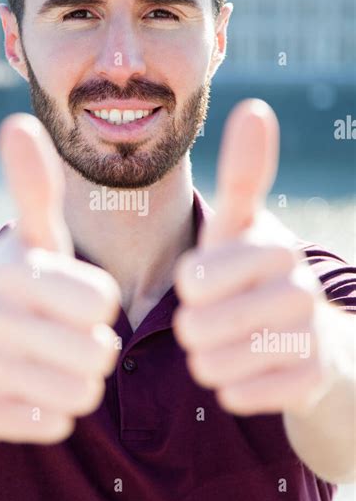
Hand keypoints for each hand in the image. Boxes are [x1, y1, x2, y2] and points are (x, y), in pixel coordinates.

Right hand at [0, 114, 120, 443]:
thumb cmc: (19, 292)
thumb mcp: (31, 241)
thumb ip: (34, 190)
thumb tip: (16, 123)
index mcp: (11, 270)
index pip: (100, 300)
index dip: (99, 304)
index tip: (77, 299)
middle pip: (96, 351)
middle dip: (94, 349)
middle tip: (69, 339)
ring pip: (80, 392)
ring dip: (80, 382)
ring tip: (54, 364)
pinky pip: (53, 423)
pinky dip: (55, 412)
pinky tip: (33, 391)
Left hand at [173, 99, 336, 417]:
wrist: (307, 337)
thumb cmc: (253, 274)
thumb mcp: (241, 227)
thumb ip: (244, 175)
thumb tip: (257, 107)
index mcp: (275, 246)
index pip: (197, 278)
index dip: (190, 286)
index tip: (203, 282)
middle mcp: (300, 289)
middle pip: (198, 325)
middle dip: (192, 326)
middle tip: (209, 319)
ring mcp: (310, 337)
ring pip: (214, 363)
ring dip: (207, 358)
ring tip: (222, 344)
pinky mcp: (310, 381)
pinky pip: (237, 394)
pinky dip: (230, 387)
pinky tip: (246, 370)